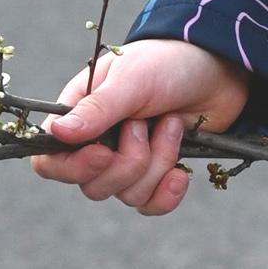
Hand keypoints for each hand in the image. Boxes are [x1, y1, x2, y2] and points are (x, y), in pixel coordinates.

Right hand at [34, 40, 252, 216]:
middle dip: (129, 161)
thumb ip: (97, 109)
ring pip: (127, 194)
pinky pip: (150, 205)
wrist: (218, 69)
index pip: (49, 161)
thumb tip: (57, 133)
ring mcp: (127, 161)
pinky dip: (166, 193)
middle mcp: (97, 143)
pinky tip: (180, 172)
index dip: (71, 168)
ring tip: (169, 124)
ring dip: (156, 161)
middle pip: (92, 185)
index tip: (103, 153)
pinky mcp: (156, 174)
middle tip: (145, 122)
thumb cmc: (167, 63)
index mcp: (79, 116)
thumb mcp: (131, 80)